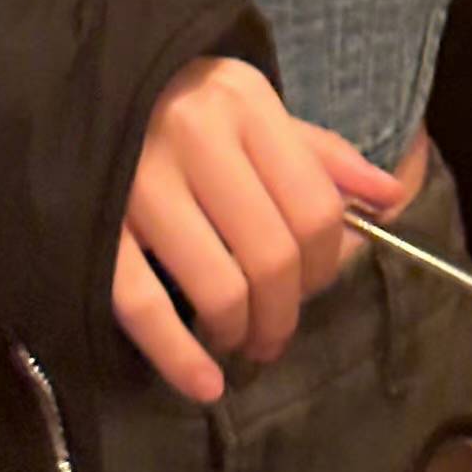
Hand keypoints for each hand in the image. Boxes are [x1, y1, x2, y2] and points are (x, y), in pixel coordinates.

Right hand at [111, 57, 404, 403]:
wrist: (81, 88)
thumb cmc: (182, 103)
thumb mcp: (253, 109)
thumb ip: (321, 155)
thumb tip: (390, 198)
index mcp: (243, 106)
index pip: (315, 206)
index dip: (327, 263)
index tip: (315, 285)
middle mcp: (194, 138)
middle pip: (273, 254)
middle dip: (285, 311)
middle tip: (275, 331)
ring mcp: (138, 184)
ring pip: (219, 287)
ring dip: (240, 332)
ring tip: (238, 338)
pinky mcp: (92, 229)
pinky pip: (143, 308)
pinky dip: (179, 357)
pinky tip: (205, 383)